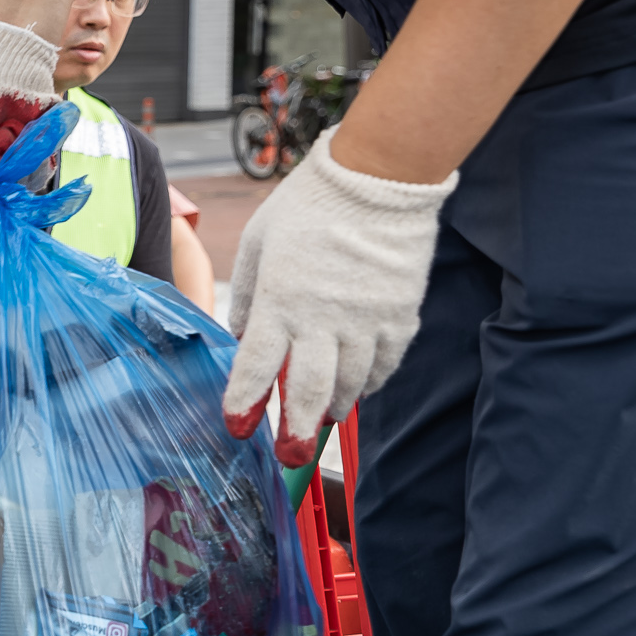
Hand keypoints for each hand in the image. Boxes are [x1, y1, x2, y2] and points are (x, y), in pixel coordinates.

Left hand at [222, 129, 454, 463]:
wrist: (376, 180)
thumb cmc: (307, 206)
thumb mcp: (258, 244)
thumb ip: (249, 295)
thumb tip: (244, 335)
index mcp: (279, 300)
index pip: (256, 366)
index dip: (243, 402)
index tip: (236, 427)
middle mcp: (322, 319)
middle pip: (306, 389)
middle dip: (293, 428)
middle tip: (287, 454)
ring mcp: (366, 321)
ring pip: (349, 384)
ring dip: (331, 407)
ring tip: (319, 422)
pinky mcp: (400, 316)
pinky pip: (385, 365)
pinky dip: (370, 383)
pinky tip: (358, 391)